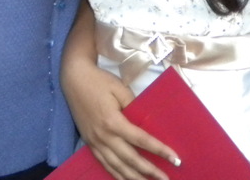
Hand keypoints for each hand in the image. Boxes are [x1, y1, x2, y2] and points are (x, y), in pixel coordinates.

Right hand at [64, 65, 178, 179]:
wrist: (74, 79)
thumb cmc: (99, 81)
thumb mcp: (120, 89)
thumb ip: (133, 107)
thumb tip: (144, 122)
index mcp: (113, 122)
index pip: (141, 140)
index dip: (159, 150)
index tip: (175, 159)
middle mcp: (104, 136)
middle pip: (130, 159)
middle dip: (149, 171)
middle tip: (166, 179)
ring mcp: (95, 142)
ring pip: (116, 166)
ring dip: (133, 178)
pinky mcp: (89, 143)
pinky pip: (104, 164)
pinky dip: (116, 174)